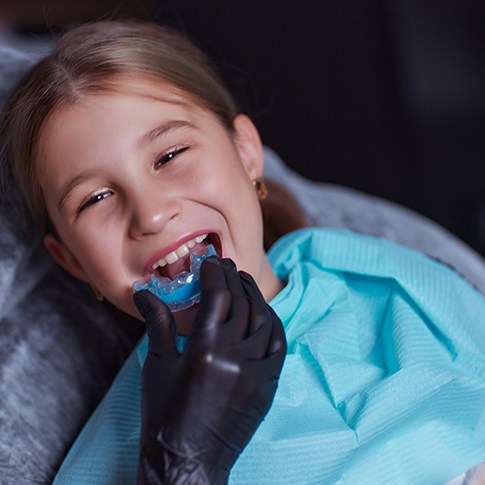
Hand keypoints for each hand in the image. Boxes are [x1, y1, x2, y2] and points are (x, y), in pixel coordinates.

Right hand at [134, 257, 285, 484]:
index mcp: (204, 350)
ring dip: (254, 296)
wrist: (187, 463)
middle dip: (234, 278)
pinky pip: (278, 345)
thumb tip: (144, 293)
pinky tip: (262, 312)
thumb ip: (157, 323)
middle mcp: (235, 357)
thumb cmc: (164, 417)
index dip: (215, 273)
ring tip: (243, 282)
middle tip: (226, 266)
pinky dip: (272, 322)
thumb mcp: (157, 365)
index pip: (217, 296)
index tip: (211, 261)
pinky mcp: (268, 385)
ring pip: (264, 320)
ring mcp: (256, 372)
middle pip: (242, 303)